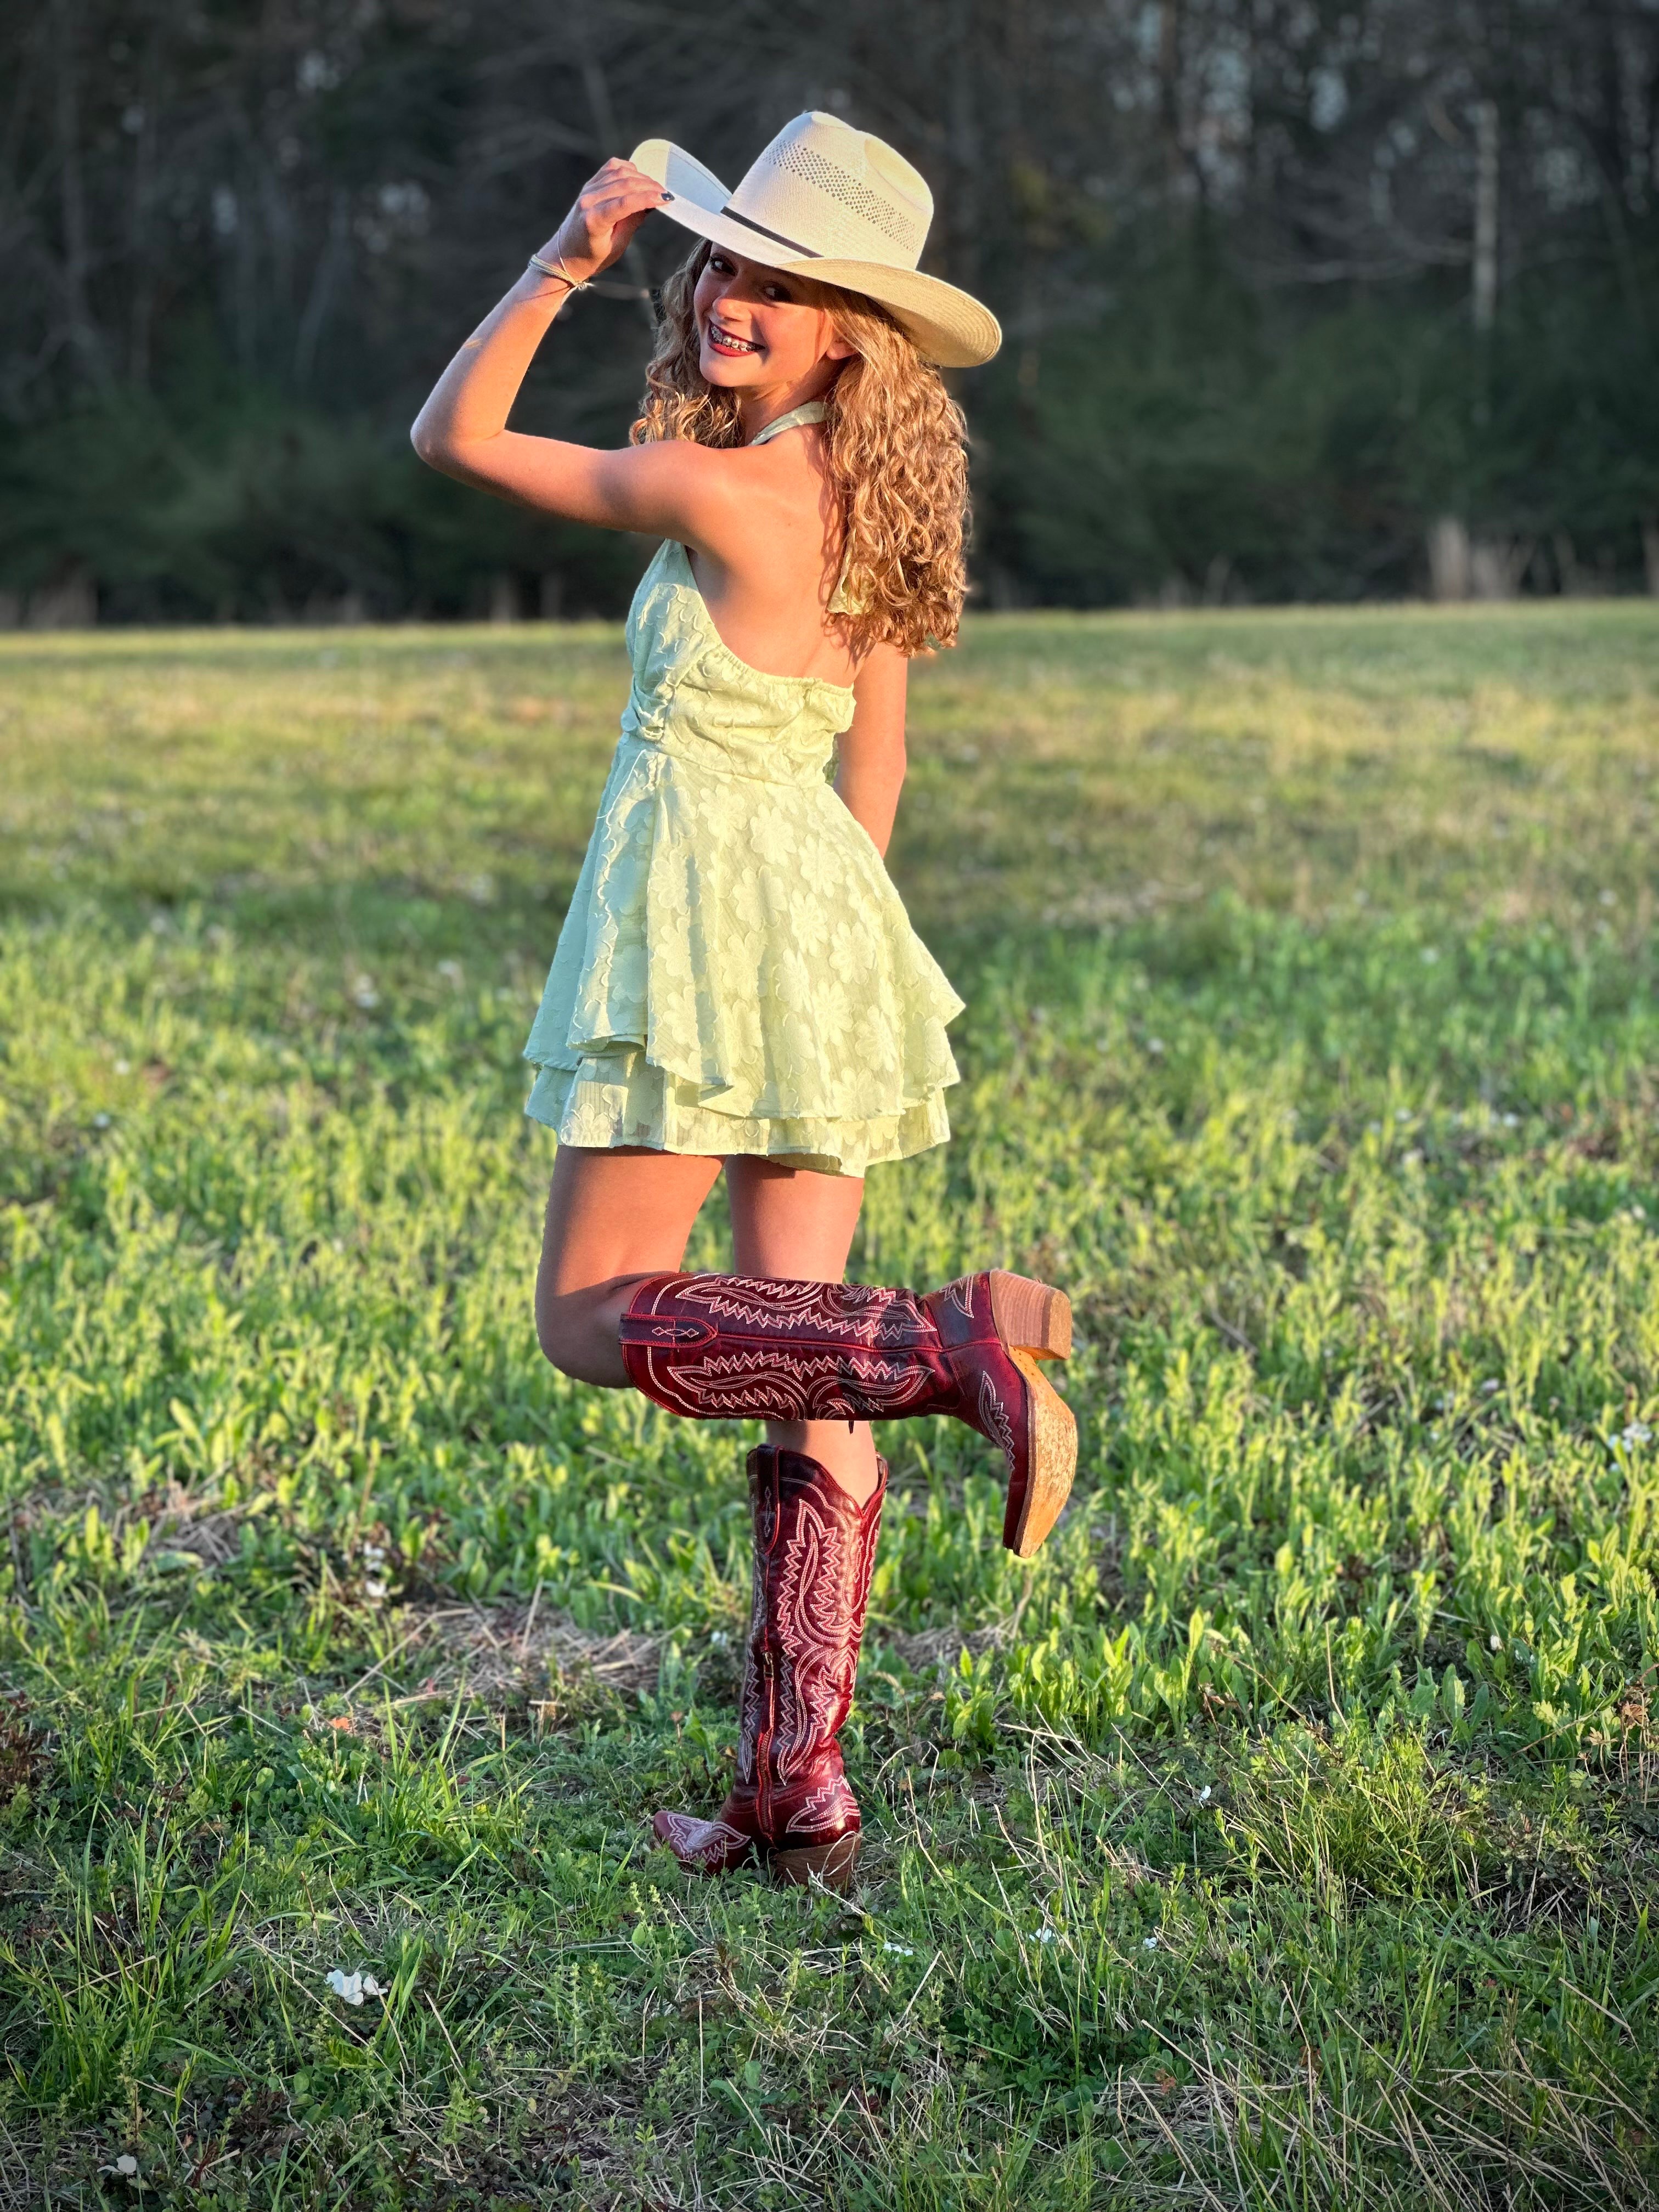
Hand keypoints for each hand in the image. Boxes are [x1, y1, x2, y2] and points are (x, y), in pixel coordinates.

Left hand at [536, 157, 666, 283]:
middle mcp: (588, 200)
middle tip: (665, 193)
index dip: (648, 198)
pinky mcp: (589, 185)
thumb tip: (650, 204)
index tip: (666, 199)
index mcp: (594, 220)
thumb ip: (633, 222)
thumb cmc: (592, 257)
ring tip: (655, 187)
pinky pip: (611, 168)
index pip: (625, 202)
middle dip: (648, 186)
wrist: (565, 254)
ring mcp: (587, 190)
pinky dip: (627, 169)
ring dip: (641, 177)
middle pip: (624, 184)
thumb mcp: (617, 246)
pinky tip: (638, 177)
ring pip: (619, 172)